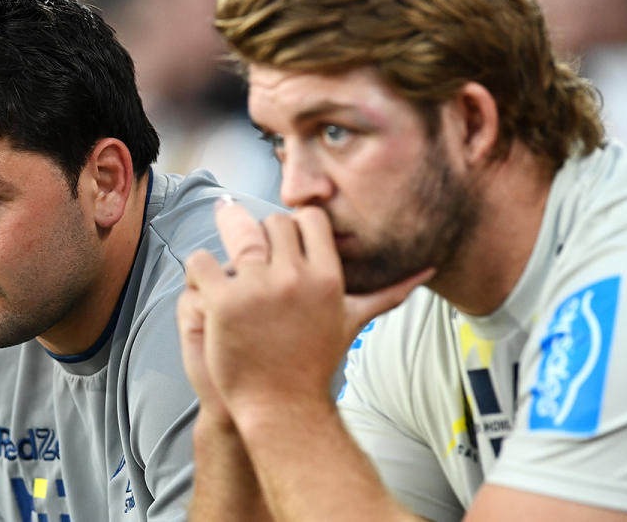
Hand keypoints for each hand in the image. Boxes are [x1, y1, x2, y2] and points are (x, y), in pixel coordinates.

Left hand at [183, 199, 431, 424]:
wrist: (281, 406)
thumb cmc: (315, 364)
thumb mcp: (353, 322)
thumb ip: (389, 293)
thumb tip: (427, 269)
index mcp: (326, 277)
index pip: (309, 219)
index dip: (294, 227)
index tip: (285, 244)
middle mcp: (294, 277)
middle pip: (273, 222)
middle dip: (263, 235)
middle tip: (255, 258)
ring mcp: (257, 288)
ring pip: (237, 231)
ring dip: (229, 242)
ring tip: (229, 267)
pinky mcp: (223, 303)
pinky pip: (202, 261)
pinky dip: (199, 269)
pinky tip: (208, 286)